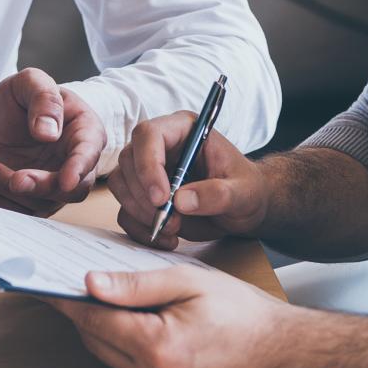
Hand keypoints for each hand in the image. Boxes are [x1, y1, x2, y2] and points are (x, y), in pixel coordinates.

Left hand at [0, 68, 105, 215]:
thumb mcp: (33, 81)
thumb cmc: (30, 95)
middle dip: (40, 188)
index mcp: (85, 132)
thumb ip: (44, 99)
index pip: (88, 154)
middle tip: (15, 179)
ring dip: (7, 191)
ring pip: (39, 202)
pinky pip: (18, 210)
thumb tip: (48, 132)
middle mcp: (74, 164)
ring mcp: (52, 183)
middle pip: (67, 190)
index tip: (66, 180)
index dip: (78, 169)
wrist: (13, 112)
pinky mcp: (29, 196)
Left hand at [49, 265, 294, 367]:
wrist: (279, 351)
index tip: (39, 280)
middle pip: (93, 337)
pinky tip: (123, 315)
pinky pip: (124, 363)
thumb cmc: (241, 312)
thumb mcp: (188, 282)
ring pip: (106, 352)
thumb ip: (136, 284)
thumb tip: (90, 283)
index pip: (92, 318)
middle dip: (80, 307)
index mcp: (156, 347)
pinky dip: (117, 338)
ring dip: (98, 324)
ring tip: (96, 291)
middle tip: (66, 277)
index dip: (64, 297)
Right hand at [107, 113, 266, 249]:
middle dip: (145, 197)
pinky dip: (140, 228)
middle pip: (129, 161)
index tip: (162, 198)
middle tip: (171, 221)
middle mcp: (160, 145)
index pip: (149, 134)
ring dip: (140, 212)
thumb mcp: (243, 192)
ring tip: (173, 229)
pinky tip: (167, 238)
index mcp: (183, 129)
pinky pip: (125, 210)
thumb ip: (218, 194)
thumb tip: (181, 200)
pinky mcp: (143, 195)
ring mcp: (148, 170)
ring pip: (121, 185)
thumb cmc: (246, 190)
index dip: (148, 164)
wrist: (243, 209)